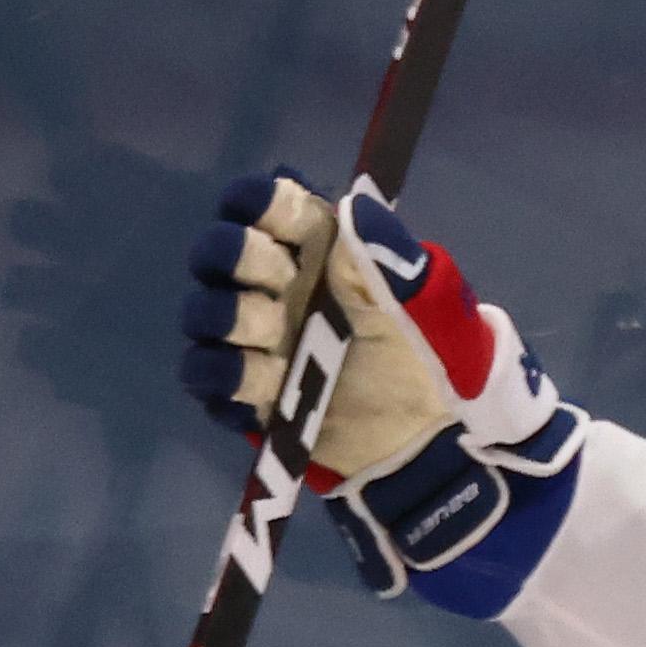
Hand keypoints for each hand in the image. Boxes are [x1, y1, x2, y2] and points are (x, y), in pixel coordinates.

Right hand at [179, 171, 583, 591]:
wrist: (438, 444)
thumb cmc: (442, 361)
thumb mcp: (436, 306)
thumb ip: (396, 257)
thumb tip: (357, 203)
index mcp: (322, 252)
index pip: (269, 206)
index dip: (258, 202)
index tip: (272, 213)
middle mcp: (279, 288)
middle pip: (219, 253)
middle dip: (234, 257)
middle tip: (277, 279)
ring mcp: (257, 342)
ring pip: (203, 313)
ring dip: (226, 316)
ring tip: (271, 335)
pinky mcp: (246, 394)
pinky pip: (203, 375)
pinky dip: (222, 373)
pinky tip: (263, 381)